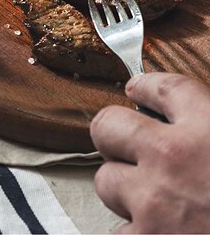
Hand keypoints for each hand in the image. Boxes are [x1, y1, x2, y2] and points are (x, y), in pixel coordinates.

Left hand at [90, 72, 209, 233]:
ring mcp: (153, 203)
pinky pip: (120, 231)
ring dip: (123, 187)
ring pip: (106, 179)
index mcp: (209, 127)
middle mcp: (172, 157)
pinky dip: (136, 233)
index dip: (145, 86)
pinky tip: (161, 234)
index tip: (137, 88)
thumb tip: (193, 126)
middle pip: (109, 125)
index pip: (161, 88)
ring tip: (152, 199)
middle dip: (113, 132)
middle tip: (125, 141)